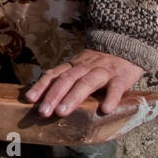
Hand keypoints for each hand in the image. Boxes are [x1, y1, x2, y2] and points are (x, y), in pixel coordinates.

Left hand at [24, 49, 145, 117]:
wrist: (128, 44)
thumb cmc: (100, 63)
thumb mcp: (80, 67)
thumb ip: (65, 79)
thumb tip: (42, 98)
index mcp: (74, 66)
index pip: (54, 74)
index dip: (41, 86)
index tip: (29, 99)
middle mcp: (86, 67)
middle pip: (67, 80)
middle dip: (53, 96)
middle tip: (43, 112)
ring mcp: (104, 71)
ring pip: (87, 83)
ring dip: (73, 97)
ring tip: (62, 112)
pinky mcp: (122, 77)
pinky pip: (116, 87)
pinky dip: (111, 98)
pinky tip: (105, 109)